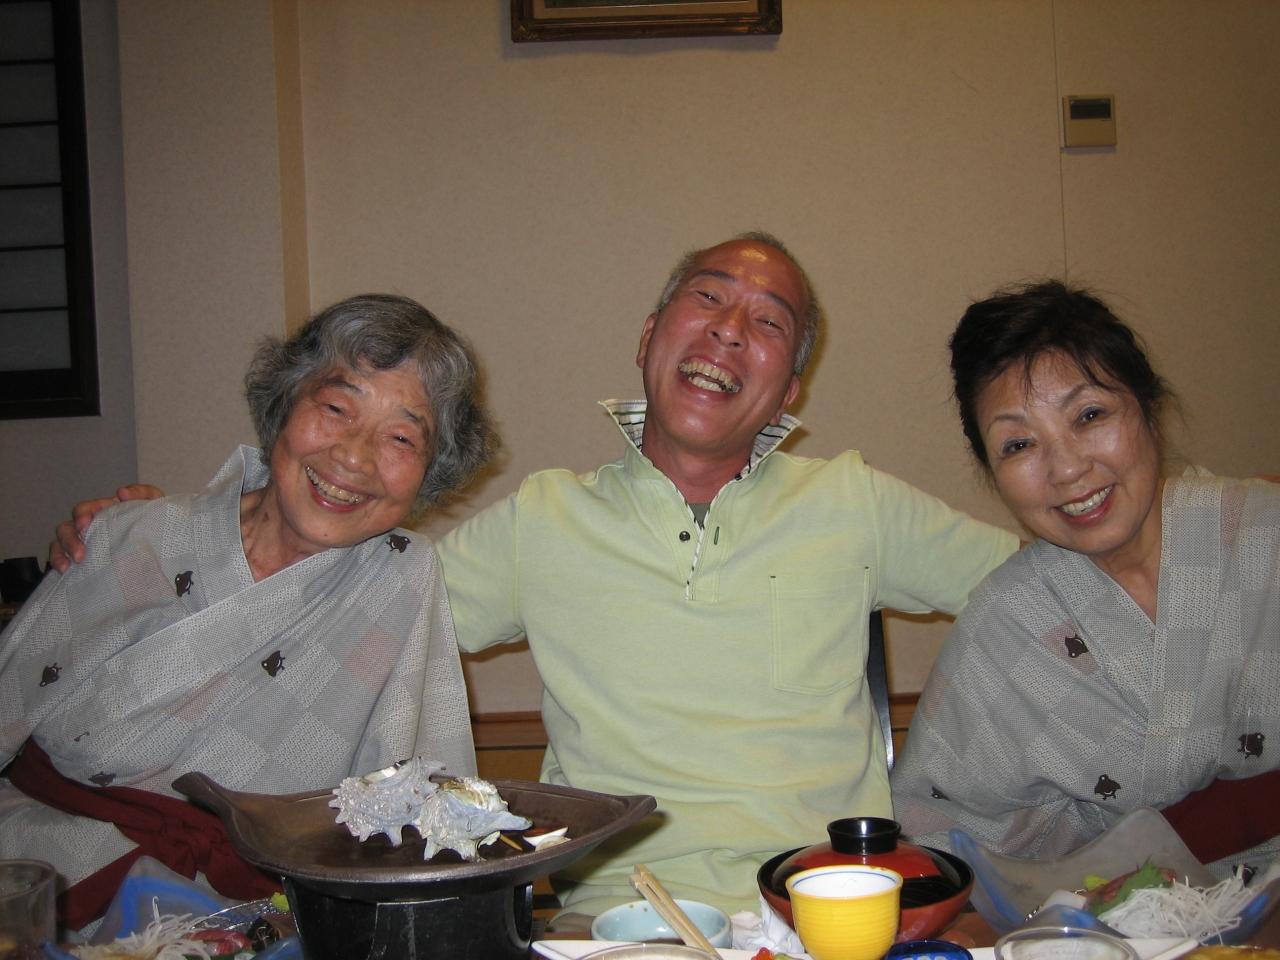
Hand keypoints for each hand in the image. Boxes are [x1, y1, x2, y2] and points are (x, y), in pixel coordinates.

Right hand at [48, 484, 165, 571]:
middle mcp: (90, 527)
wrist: (164, 545)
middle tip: (80, 553)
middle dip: (70, 539)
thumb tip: (121, 493)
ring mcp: (86, 543)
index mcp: (103, 512)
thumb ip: (141, 492)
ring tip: (74, 563)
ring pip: (60, 542)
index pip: (85, 509)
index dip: (81, 514)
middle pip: (68, 527)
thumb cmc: (155, 520)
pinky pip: (62, 558)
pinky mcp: (85, 560)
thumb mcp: (153, 502)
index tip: (85, 524)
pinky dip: (58, 562)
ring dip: (62, 551)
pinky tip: (65, 570)